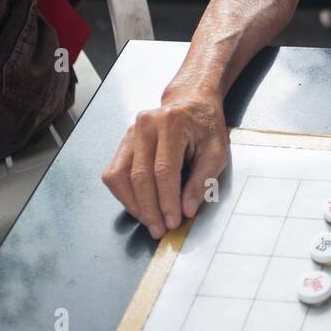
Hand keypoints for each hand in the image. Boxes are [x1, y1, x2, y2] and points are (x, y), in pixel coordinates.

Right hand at [102, 91, 228, 238]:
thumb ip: (203, 180)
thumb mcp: (216, 151)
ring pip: (120, 176)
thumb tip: (186, 209)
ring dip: (133, 204)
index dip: (167, 200)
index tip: (174, 221)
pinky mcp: (123, 142)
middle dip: (149, 208)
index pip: (164, 170)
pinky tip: (139, 206)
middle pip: (140, 175)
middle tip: (159, 229)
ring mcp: (130, 132)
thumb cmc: (206, 126)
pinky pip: (114, 173)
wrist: (191, 101)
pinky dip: (124, 194)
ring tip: (149, 221)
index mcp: (172, 123)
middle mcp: (146, 125)